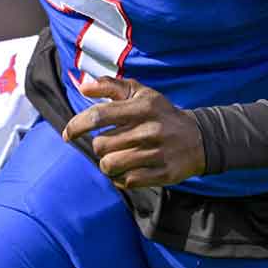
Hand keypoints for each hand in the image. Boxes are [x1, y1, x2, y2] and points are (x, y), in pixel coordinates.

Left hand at [62, 74, 204, 189]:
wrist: (199, 138)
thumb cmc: (161, 113)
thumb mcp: (141, 93)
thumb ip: (110, 86)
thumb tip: (82, 87)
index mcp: (143, 106)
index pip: (100, 115)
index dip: (77, 125)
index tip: (67, 134)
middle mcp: (151, 129)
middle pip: (102, 145)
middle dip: (100, 146)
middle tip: (111, 144)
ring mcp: (158, 152)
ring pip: (111, 165)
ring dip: (108, 164)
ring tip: (116, 158)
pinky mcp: (163, 173)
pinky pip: (127, 181)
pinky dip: (121, 178)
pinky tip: (129, 169)